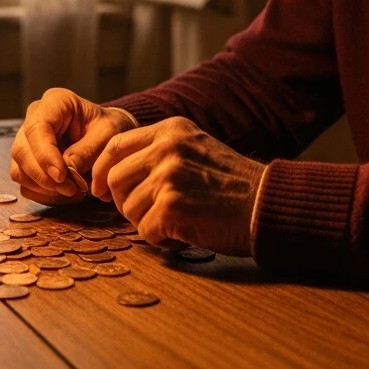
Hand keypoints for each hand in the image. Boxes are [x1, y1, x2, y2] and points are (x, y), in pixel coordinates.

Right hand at [10, 88, 130, 203]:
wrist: (108, 134)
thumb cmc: (109, 128)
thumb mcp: (108, 134)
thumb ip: (87, 151)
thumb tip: (66, 172)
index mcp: (55, 102)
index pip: (37, 128)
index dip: (45, 155)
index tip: (62, 176)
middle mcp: (34, 118)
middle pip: (21, 151)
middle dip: (43, 176)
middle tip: (71, 189)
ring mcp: (27, 140)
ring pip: (18, 170)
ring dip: (43, 188)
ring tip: (72, 192)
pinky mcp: (27, 161)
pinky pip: (24, 183)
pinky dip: (42, 194)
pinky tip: (65, 194)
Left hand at [90, 117, 264, 256]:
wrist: (266, 204)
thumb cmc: (231, 185)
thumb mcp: (194, 149)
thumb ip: (158, 152)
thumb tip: (112, 171)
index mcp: (170, 130)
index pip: (115, 144)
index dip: (102, 170)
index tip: (102, 189)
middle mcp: (167, 147)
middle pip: (114, 177)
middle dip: (122, 201)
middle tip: (146, 212)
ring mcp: (169, 175)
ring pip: (127, 206)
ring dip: (145, 221)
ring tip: (174, 220)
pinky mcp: (172, 205)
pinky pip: (144, 229)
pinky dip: (160, 238)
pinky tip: (182, 231)